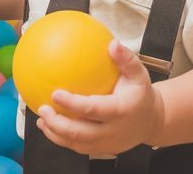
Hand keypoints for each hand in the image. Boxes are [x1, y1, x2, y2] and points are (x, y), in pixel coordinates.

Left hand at [36, 39, 164, 154]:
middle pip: (80, 133)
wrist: (151, 122)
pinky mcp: (101, 150)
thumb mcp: (139, 74)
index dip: (72, 104)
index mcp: (120, 110)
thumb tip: (112, 43)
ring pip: (76, 144)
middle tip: (43, 109)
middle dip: (57, 124)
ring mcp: (106, 143)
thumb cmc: (141, 94)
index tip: (55, 93)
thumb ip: (126, 59)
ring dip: (55, 134)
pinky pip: (77, 147)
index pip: (93, 109)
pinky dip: (61, 138)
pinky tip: (49, 126)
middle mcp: (112, 131)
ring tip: (41, 120)